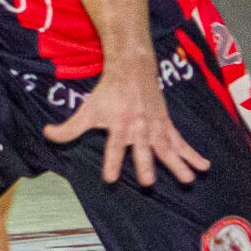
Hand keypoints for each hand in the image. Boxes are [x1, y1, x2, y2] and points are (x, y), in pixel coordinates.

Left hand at [43, 63, 209, 187]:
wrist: (132, 69)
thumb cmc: (108, 92)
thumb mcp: (87, 110)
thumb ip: (69, 128)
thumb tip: (46, 135)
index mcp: (119, 127)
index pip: (113, 148)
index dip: (111, 162)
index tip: (110, 178)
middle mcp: (138, 129)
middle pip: (143, 150)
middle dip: (146, 165)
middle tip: (149, 182)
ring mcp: (155, 127)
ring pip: (168, 149)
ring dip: (178, 164)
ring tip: (188, 180)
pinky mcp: (166, 125)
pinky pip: (182, 142)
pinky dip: (193, 154)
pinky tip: (204, 166)